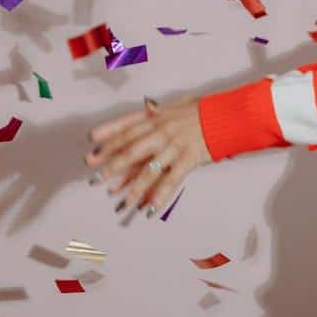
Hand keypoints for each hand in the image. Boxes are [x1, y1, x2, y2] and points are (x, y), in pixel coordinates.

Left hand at [85, 97, 210, 216]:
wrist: (225, 116)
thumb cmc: (198, 111)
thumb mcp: (173, 106)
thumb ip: (154, 113)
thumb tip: (141, 112)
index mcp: (155, 117)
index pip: (126, 126)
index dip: (107, 135)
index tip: (91, 144)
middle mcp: (161, 131)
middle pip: (131, 149)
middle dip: (110, 165)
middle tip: (93, 177)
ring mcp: (174, 146)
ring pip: (148, 170)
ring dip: (131, 187)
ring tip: (117, 201)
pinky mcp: (189, 160)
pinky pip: (171, 181)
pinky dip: (159, 196)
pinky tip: (148, 210)